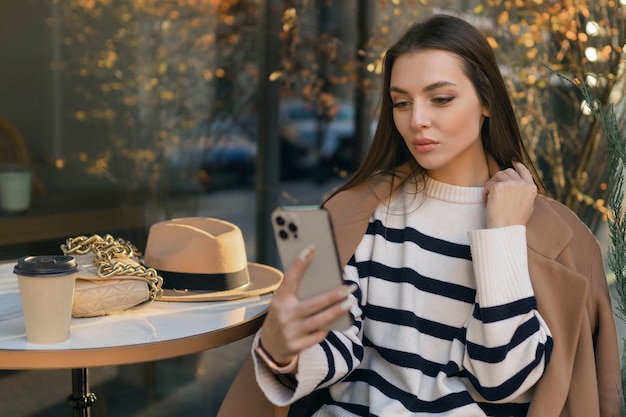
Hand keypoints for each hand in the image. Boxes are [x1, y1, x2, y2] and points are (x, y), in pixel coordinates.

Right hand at [259, 245, 356, 365]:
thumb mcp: (283, 302)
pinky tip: (335, 322)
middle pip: (313, 304)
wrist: (270, 345)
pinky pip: (318, 335)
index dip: (299, 264)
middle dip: (333, 295)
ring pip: (320, 320)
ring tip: (351, 302)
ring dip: (337, 311)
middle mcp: (284, 315)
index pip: (289, 278)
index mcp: (279, 299)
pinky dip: (327, 328)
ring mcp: (290, 332)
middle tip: (348, 287)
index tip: (311, 249)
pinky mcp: (297, 346)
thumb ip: (297, 293)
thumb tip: (324, 280)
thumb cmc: (283, 315)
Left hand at [482, 161, 536, 227]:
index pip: (524, 170)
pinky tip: (487, 202)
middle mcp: (522, 184)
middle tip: (494, 189)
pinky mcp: (497, 187)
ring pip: (497, 175)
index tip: (513, 161)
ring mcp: (510, 184)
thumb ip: (526, 193)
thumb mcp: (528, 207)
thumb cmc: (514, 222)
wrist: (505, 230)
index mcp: (531, 188)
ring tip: (490, 198)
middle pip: (508, 171)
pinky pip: (488, 184)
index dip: (517, 165)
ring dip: (492, 184)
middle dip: (500, 178)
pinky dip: (485, 192)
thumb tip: (525, 183)